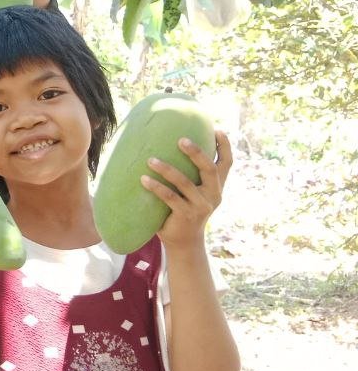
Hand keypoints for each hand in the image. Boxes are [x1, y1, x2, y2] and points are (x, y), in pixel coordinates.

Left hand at [152, 130, 232, 248]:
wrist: (184, 241)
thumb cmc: (183, 209)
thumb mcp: (192, 191)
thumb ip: (190, 174)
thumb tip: (167, 143)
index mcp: (217, 186)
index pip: (227, 163)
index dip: (225, 146)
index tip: (218, 130)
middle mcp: (213, 194)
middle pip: (210, 169)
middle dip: (196, 153)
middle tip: (181, 140)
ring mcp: (201, 206)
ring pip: (186, 183)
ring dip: (167, 169)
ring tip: (151, 160)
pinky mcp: (187, 215)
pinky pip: (170, 198)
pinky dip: (156, 187)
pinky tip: (143, 179)